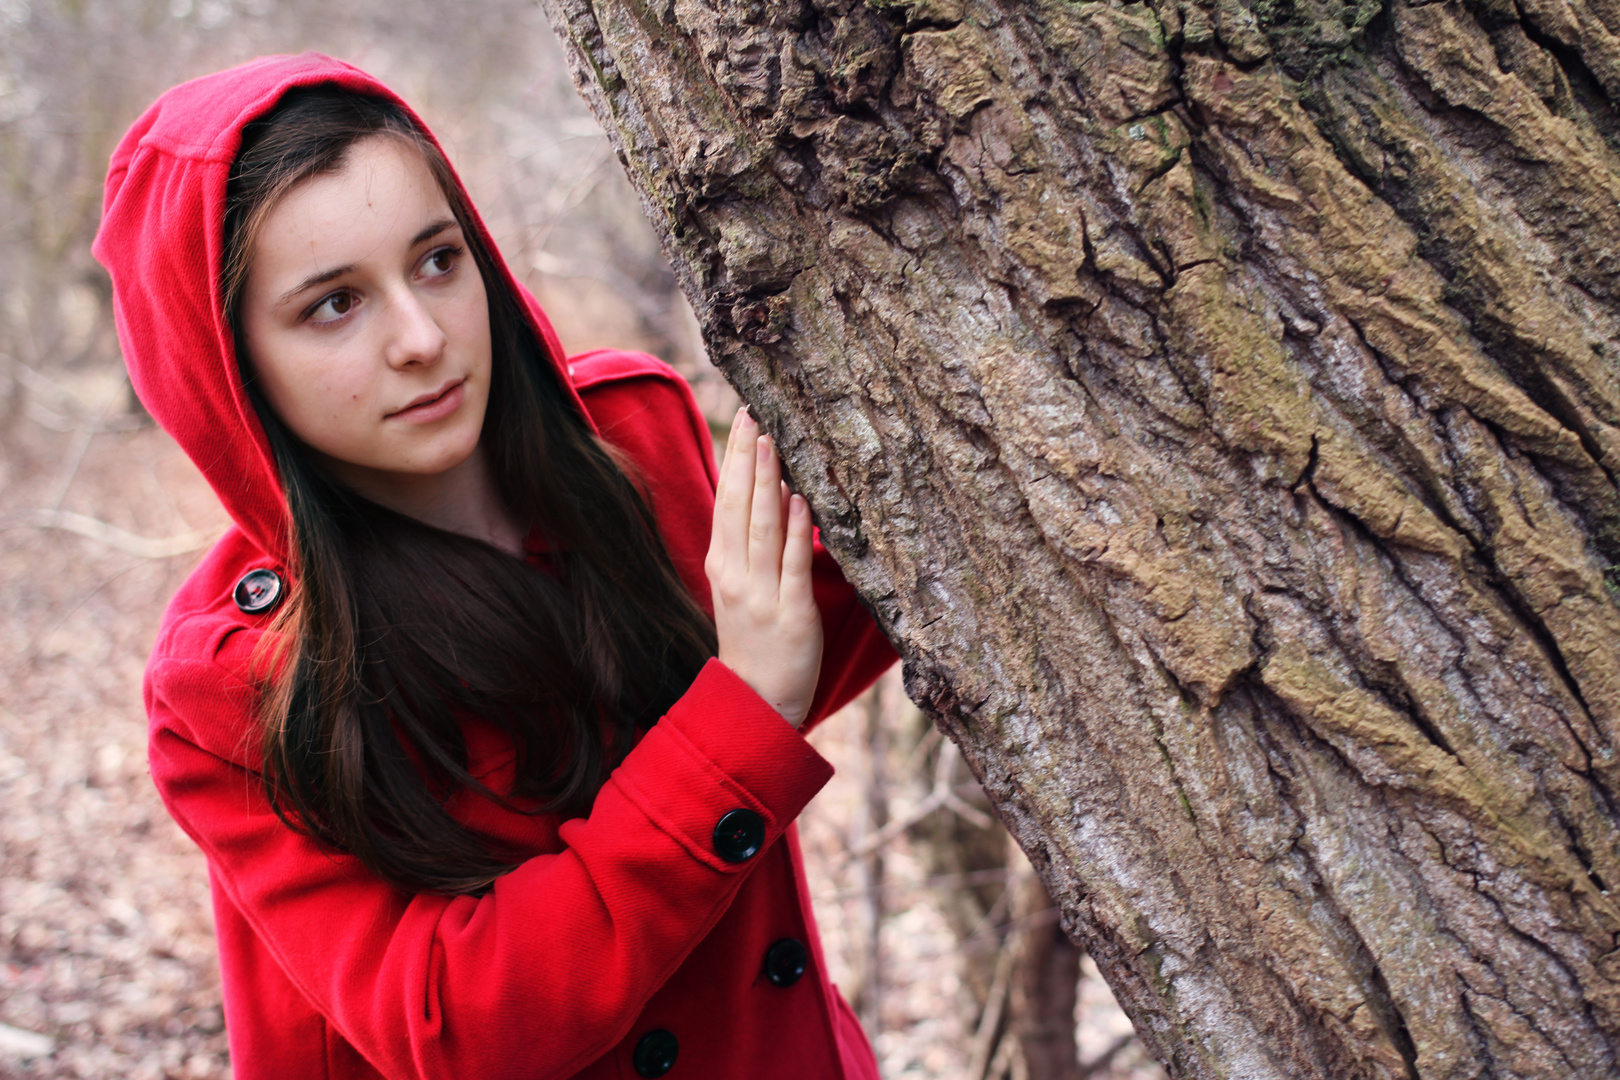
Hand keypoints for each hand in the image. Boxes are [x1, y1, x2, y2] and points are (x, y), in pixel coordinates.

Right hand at [705, 408, 823, 727]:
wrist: (757, 701)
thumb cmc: (755, 641)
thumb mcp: (740, 588)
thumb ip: (750, 545)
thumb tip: (771, 492)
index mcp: (722, 565)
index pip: (725, 502)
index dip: (734, 460)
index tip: (743, 420)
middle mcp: (736, 576)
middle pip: (738, 507)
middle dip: (746, 459)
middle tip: (753, 416)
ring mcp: (762, 595)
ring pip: (762, 530)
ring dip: (767, 484)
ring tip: (773, 444)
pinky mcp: (791, 613)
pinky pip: (793, 565)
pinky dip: (797, 531)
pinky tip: (801, 499)